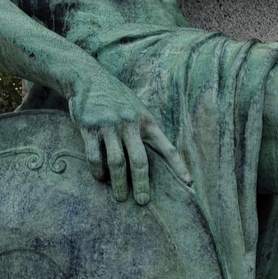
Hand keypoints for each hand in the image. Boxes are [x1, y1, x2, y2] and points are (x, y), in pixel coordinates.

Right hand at [66, 63, 190, 204]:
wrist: (88, 78)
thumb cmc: (118, 98)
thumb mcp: (138, 109)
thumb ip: (148, 130)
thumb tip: (161, 158)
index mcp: (147, 121)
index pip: (167, 147)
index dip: (179, 166)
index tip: (189, 183)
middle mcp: (130, 123)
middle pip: (139, 160)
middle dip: (142, 183)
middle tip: (143, 201)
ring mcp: (109, 125)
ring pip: (117, 161)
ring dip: (119, 183)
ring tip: (120, 198)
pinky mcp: (89, 127)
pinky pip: (94, 155)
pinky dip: (98, 171)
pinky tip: (100, 178)